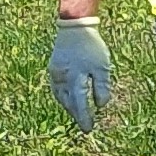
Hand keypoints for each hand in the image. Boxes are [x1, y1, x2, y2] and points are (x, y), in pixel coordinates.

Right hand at [48, 16, 113, 131]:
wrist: (74, 26)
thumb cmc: (91, 46)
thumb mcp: (102, 66)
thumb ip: (101, 87)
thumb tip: (99, 106)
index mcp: (75, 77)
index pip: (79, 103)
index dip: (84, 117)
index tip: (88, 128)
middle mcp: (62, 78)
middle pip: (69, 102)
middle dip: (77, 115)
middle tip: (85, 126)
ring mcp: (56, 74)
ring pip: (61, 97)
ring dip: (69, 107)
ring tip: (78, 114)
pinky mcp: (53, 69)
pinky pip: (57, 89)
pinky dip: (63, 97)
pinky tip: (69, 100)